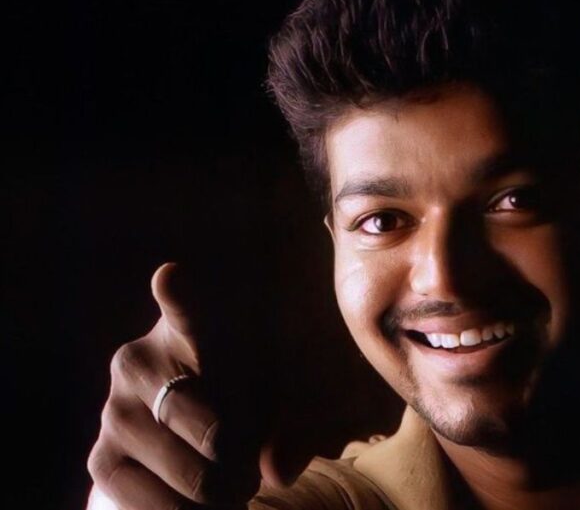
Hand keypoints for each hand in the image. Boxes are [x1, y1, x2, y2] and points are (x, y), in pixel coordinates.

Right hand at [86, 263, 335, 508]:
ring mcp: (114, 410)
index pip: (185, 308)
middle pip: (218, 433)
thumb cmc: (245, 401)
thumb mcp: (280, 402)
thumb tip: (280, 472)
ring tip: (232, 487)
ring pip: (194, 476)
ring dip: (225, 495)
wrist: (185, 437)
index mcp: (192, 328)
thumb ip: (294, 429)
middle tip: (250, 469)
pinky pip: (153, 504)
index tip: (172, 276)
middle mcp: (139, 360)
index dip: (179, 294)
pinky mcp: (101, 460)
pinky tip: (198, 505)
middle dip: (249, 463)